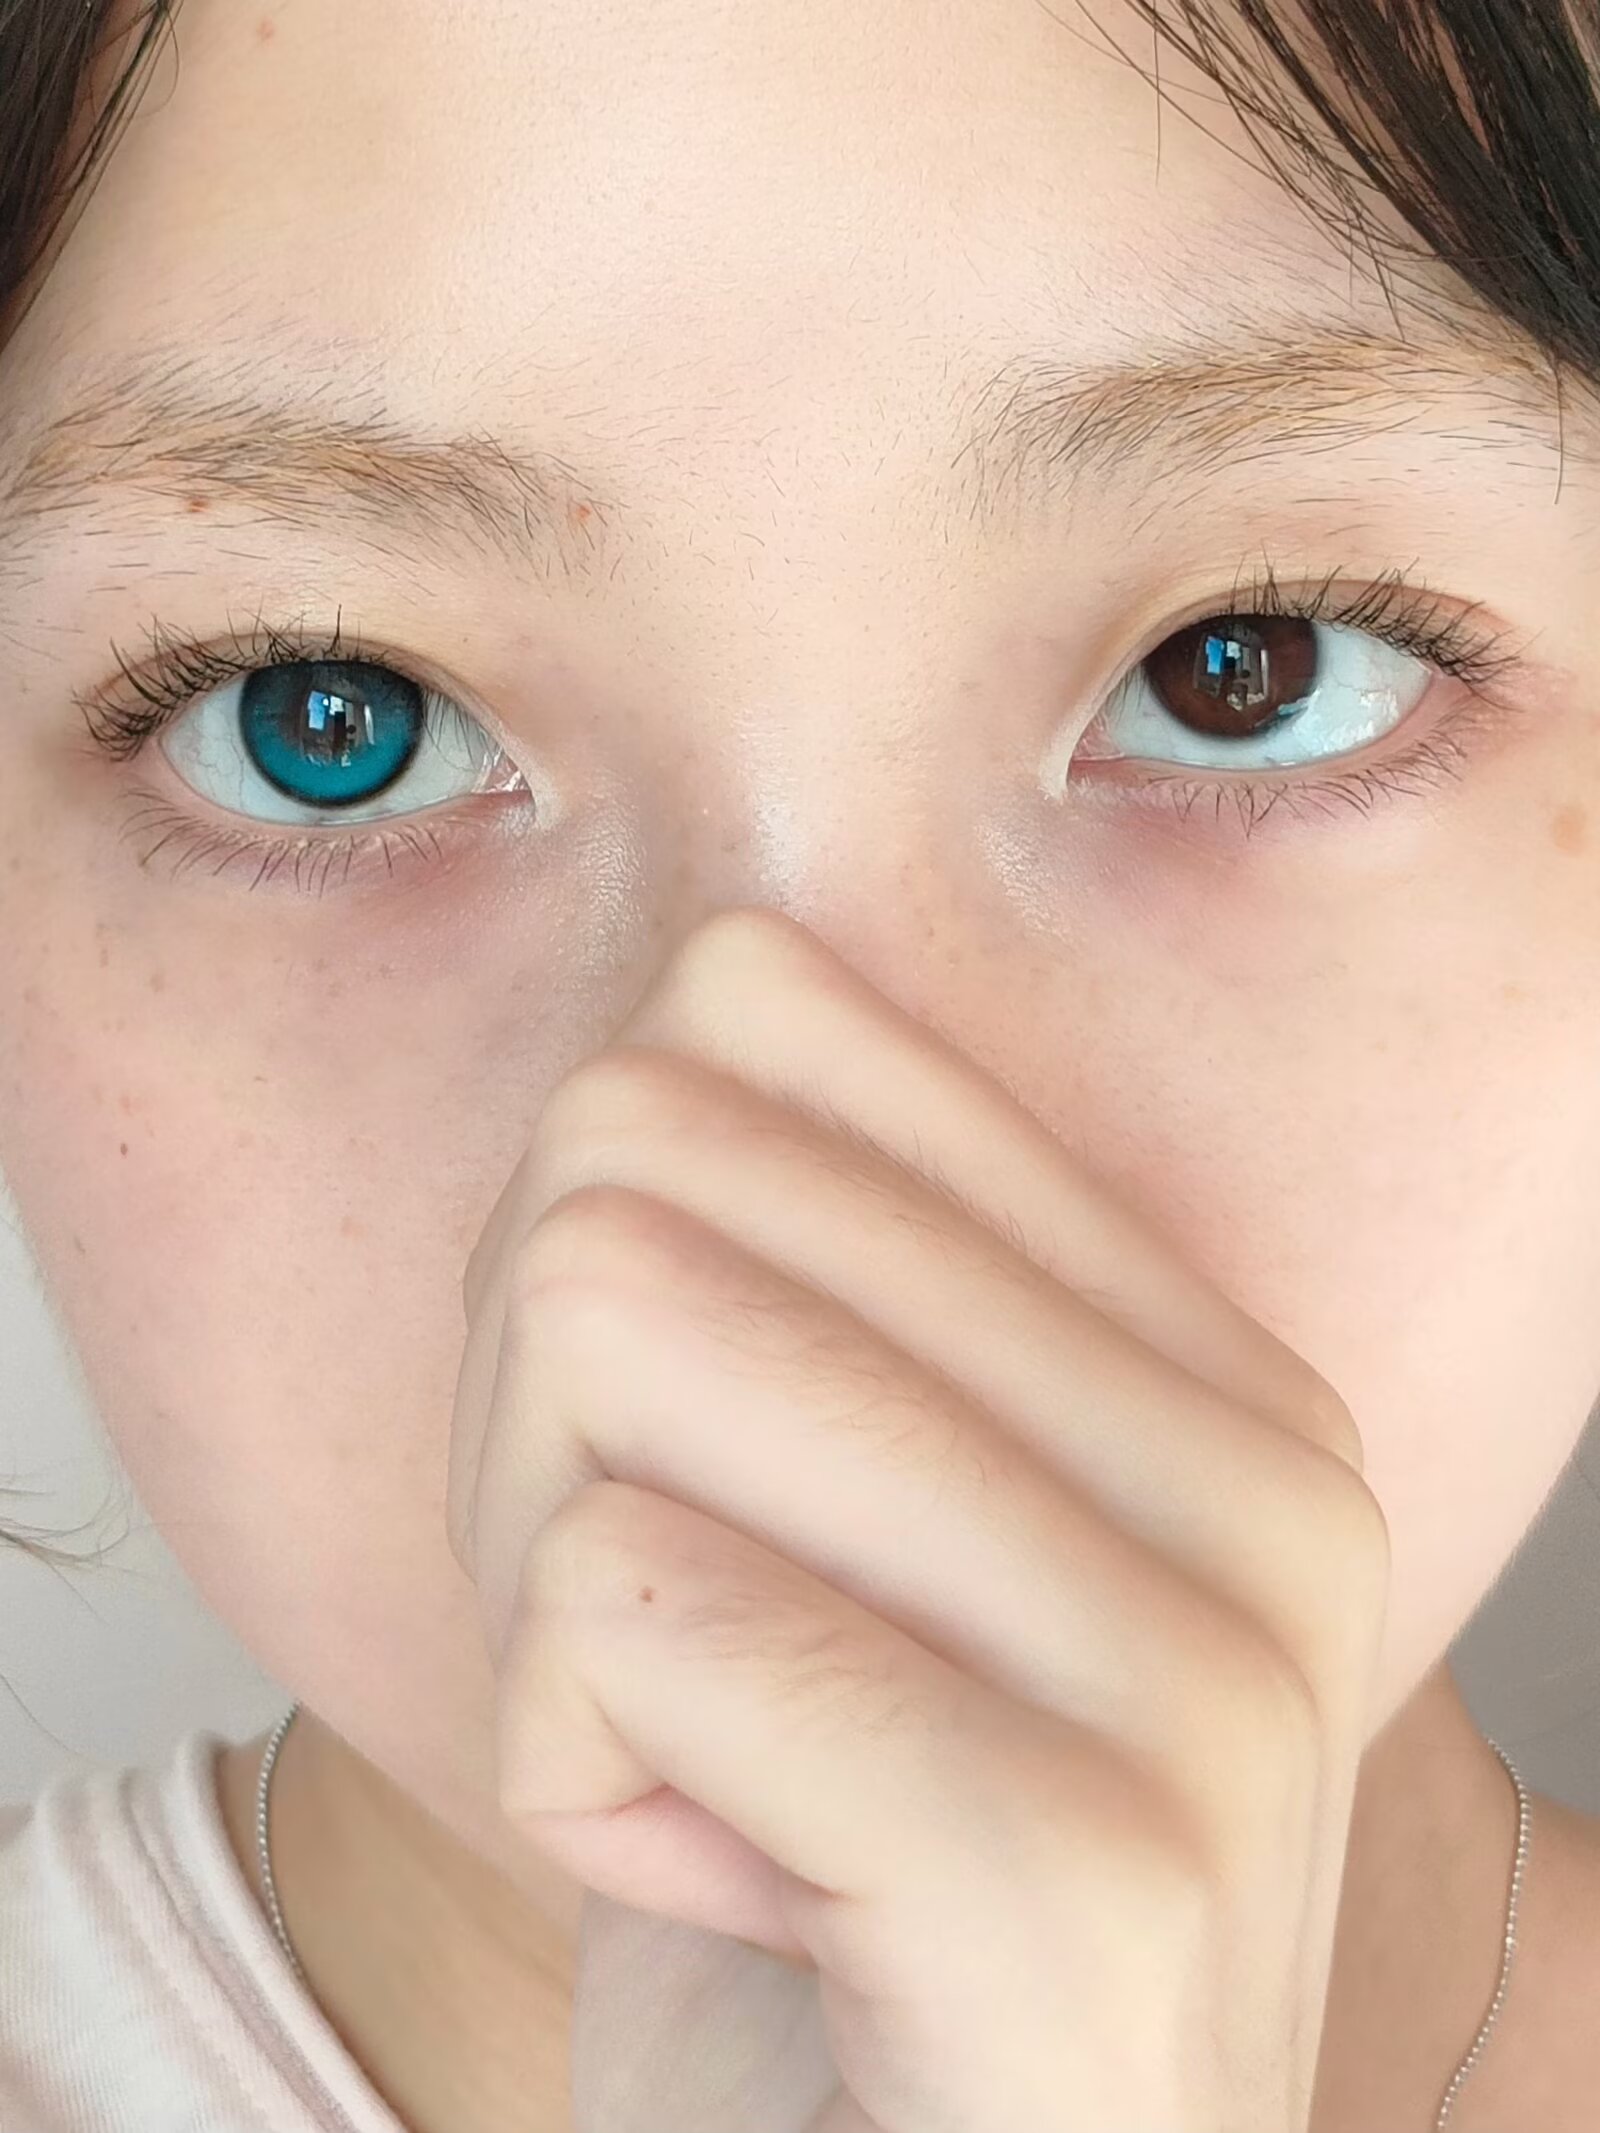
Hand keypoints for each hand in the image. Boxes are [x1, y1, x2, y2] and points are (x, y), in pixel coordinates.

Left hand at [447, 907, 1389, 2132]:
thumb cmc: (835, 1889)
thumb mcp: (831, 1539)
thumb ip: (812, 1266)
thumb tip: (723, 977)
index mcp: (1219, 1375)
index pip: (776, 1025)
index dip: (602, 1241)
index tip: (663, 1458)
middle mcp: (1261, 1487)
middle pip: (643, 1175)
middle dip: (540, 1432)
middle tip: (653, 1643)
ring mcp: (1207, 1677)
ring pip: (611, 1344)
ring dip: (546, 1600)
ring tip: (695, 1754)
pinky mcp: (1078, 1864)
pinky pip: (618, 1615)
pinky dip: (572, 1768)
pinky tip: (732, 1883)